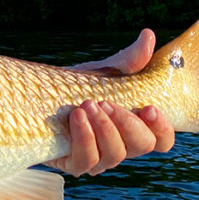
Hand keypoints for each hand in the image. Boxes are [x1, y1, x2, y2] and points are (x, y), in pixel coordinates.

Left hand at [48, 29, 175, 175]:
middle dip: (127, 123)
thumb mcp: (102, 72)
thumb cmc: (75, 87)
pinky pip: (87, 161)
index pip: (162, 140)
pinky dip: (84, 138)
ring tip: (87, 104)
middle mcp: (120, 146)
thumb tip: (148, 36)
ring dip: (104, 128)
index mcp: (134, 127)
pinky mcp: (74, 164)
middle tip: (106, 102)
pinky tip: (76, 117)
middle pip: (142, 146)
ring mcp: (99, 159)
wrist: (36, 97)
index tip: (149, 107)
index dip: (162, 128)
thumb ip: (127, 60)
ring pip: (115, 155)